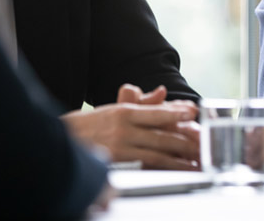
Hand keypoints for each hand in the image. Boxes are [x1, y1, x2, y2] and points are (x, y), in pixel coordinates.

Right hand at [62, 85, 199, 170]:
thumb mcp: (113, 110)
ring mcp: (119, 150)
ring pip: (156, 154)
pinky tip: (174, 172)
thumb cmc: (88, 126)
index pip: (156, 112)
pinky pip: (144, 168)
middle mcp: (123, 130)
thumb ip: (140, 103)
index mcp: (123, 113)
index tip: (193, 112)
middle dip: (185, 140)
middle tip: (204, 143)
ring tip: (195, 162)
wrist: (59, 143)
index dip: (177, 112)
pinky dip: (161, 170)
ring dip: (178, 159)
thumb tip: (161, 91)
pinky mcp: (116, 166)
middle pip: (161, 135)